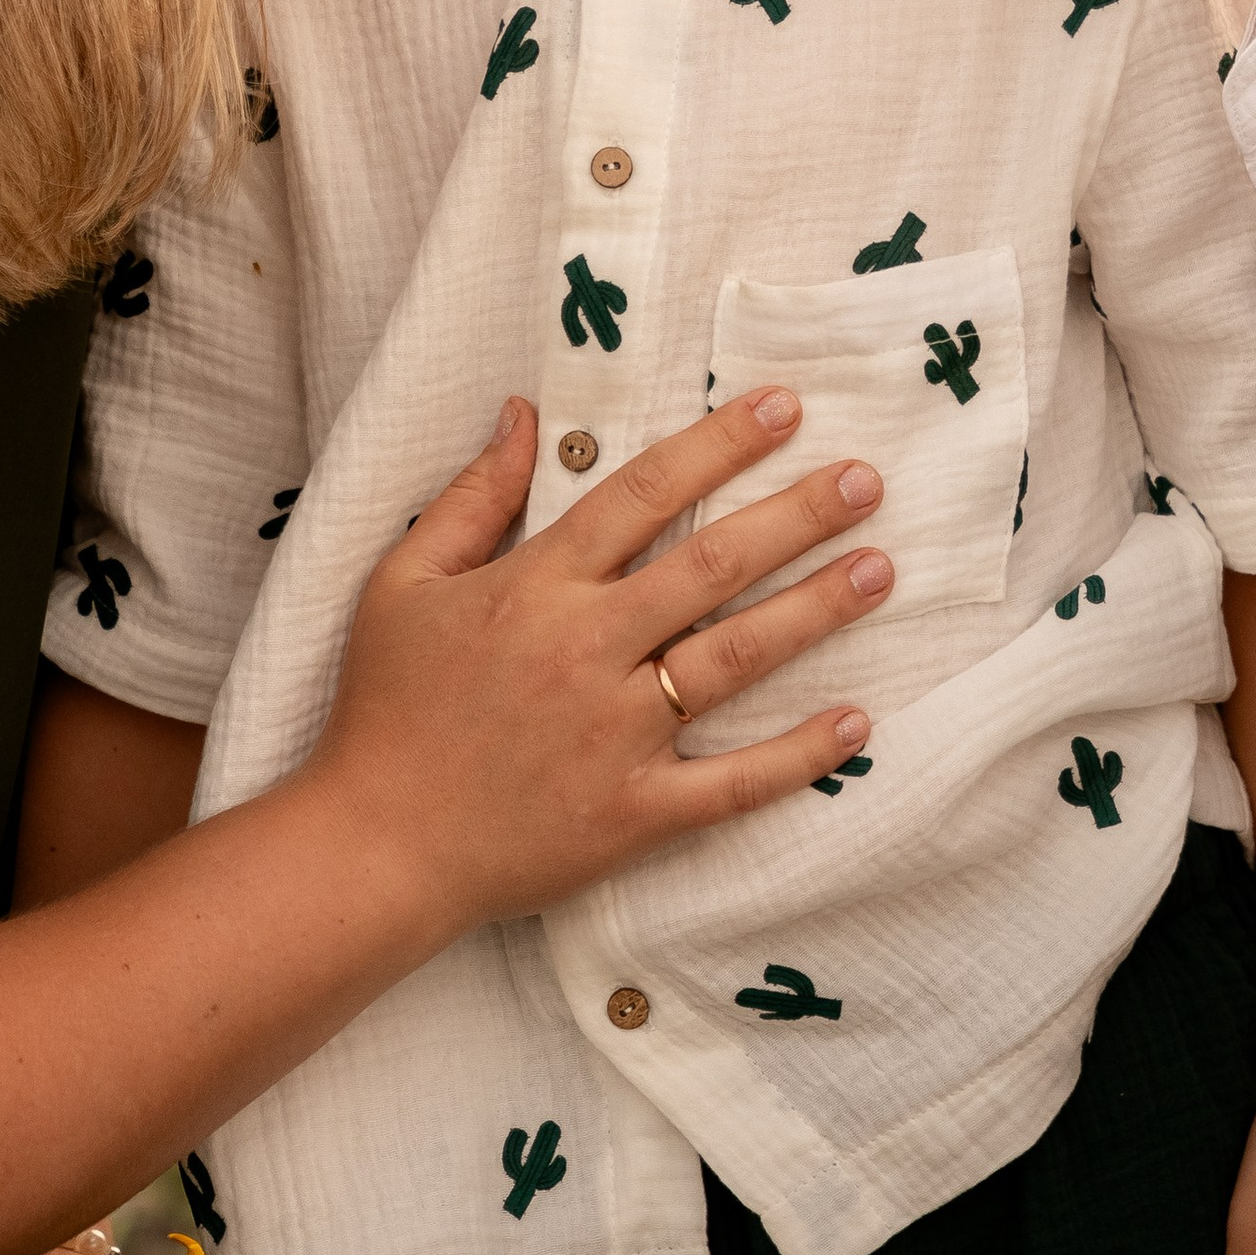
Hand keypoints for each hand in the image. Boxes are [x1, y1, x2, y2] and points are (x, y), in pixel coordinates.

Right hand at [308, 386, 891, 935]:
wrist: (375, 847)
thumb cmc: (387, 708)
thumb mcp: (403, 582)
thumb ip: (473, 496)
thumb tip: (522, 413)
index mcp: (537, 587)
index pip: (645, 496)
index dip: (718, 445)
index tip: (783, 408)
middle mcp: (588, 651)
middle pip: (711, 567)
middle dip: (796, 516)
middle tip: (866, 481)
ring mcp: (617, 736)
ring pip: (735, 660)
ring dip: (815, 611)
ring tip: (880, 569)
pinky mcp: (635, 815)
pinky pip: (733, 784)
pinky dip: (798, 756)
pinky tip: (856, 722)